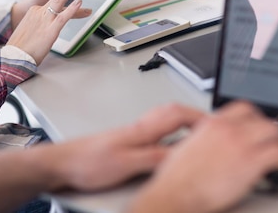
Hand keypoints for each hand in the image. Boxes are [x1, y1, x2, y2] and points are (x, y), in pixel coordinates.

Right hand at [6, 0, 91, 64]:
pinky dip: (73, 8)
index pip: (52, 2)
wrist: (13, 57)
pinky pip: (64, 16)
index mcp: (34, 12)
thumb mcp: (27, 31)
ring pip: (61, 0)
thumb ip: (36, 26)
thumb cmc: (20, 48)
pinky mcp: (51, 29)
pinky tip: (79, 1)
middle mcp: (40, 12)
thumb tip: (41, 29)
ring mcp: (45, 20)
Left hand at [44, 104, 204, 191]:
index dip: (200, 118)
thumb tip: (180, 155)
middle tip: (212, 123)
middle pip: (172, 112)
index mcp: (141, 130)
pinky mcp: (124, 143)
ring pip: (163, 120)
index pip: (178, 115)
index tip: (217, 123)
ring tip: (196, 130)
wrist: (60, 164)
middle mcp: (138, 128)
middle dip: (195, 115)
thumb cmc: (86, 163)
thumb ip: (153, 158)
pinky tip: (169, 144)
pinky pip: (155, 131)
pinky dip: (170, 132)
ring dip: (183, 121)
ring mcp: (131, 134)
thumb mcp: (124, 164)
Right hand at [129, 102, 277, 212]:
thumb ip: (203, 137)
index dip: (255, 118)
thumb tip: (210, 141)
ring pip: (274, 132)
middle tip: (271, 142)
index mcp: (212, 123)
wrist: (176, 193)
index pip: (243, 108)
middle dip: (269, 131)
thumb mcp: (187, 146)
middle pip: (262, 119)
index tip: (257, 126)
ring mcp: (241, 143)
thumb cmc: (177, 178)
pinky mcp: (252, 162)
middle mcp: (228, 129)